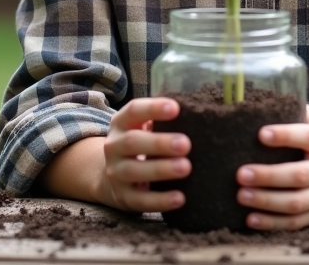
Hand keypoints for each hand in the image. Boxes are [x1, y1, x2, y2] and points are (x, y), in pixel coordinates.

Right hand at [99, 97, 190, 212]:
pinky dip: (161, 200)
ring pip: (134, 171)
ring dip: (161, 169)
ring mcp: (116, 173)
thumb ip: (163, 121)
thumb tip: (198, 118)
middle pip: (132, 142)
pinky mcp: (123, 197)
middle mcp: (114, 146)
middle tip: (186, 144)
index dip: (153, 108)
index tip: (176, 109)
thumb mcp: (142, 127)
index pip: (133, 111)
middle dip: (160, 143)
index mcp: (121, 123)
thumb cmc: (140, 144)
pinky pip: (141, 200)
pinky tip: (180, 198)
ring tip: (186, 167)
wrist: (110, 176)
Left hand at [236, 105, 308, 230]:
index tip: (261, 133)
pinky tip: (250, 219)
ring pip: (296, 203)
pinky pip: (294, 223)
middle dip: (268, 176)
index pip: (308, 137)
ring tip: (241, 196)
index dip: (286, 135)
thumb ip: (293, 111)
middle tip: (240, 173)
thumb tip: (258, 93)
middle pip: (299, 175)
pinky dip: (271, 223)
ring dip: (267, 201)